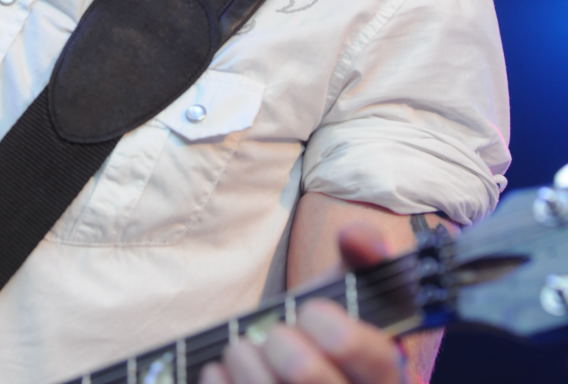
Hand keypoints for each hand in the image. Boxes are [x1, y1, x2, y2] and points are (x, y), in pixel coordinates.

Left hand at [198, 224, 406, 383]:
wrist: (290, 369)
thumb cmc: (321, 333)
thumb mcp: (344, 293)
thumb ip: (359, 256)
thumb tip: (354, 233)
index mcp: (387, 375)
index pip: (382, 363)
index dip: (346, 336)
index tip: (311, 310)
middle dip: (293, 358)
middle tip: (273, 334)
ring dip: (251, 373)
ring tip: (239, 348)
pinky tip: (217, 371)